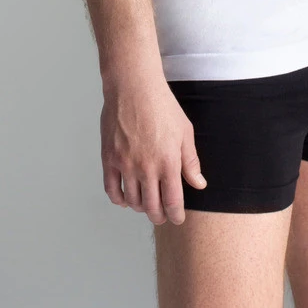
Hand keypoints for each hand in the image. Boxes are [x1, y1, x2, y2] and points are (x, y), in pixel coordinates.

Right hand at [100, 73, 206, 224]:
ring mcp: (125, 164)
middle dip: (159, 216)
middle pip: (152, 206)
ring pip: (132, 201)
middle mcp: (146, 168)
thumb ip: (191, 161)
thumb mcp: (185, 132)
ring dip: (140, 208)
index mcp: (168, 162)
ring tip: (145, 205)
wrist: (134, 87)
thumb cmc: (162, 106)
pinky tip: (125, 199)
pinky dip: (118, 199)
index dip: (175, 215)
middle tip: (161, 216)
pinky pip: (111, 189)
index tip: (177, 219)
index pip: (173, 202)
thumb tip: (198, 184)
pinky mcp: (109, 158)